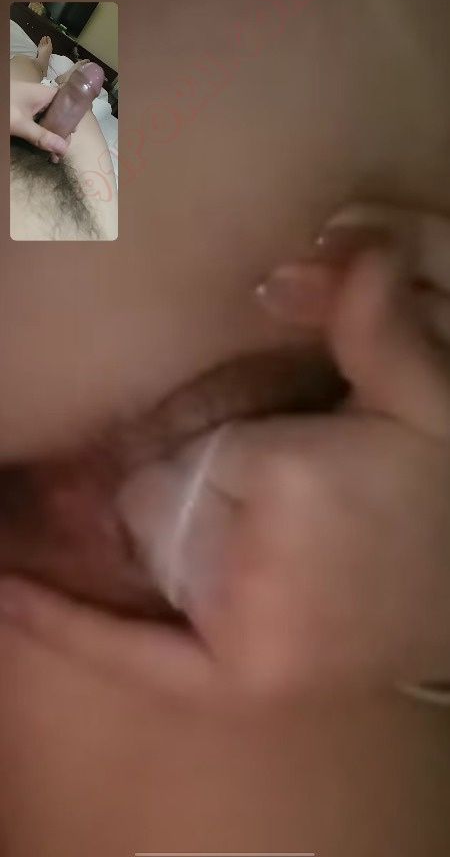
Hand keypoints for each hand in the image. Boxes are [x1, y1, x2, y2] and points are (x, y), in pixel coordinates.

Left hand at [0, 205, 448, 703]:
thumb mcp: (429, 397)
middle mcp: (251, 563)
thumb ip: (378, 321)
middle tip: (245, 490)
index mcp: (288, 478)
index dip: (213, 436)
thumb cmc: (448, 493)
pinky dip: (59, 619)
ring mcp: (241, 636)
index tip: (257, 440)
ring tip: (168, 524)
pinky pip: (129, 651)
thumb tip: (324, 248)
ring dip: (154, 536)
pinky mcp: (240, 684)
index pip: (187, 441)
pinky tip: (4, 590)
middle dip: (183, 485)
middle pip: (158, 501)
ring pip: (150, 557)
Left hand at [10, 80, 69, 156]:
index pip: (68, 103)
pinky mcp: (22, 110)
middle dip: (61, 135)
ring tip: (52, 156)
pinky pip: (38, 122)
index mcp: (45, 94)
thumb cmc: (3, 108)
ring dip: (51, 137)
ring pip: (49, 120)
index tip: (70, 139)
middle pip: (59, 115)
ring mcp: (31, 104)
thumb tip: (64, 149)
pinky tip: (41, 147)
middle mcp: (41, 97)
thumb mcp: (20, 124)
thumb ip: (41, 137)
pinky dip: (41, 134)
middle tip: (58, 155)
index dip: (72, 120)